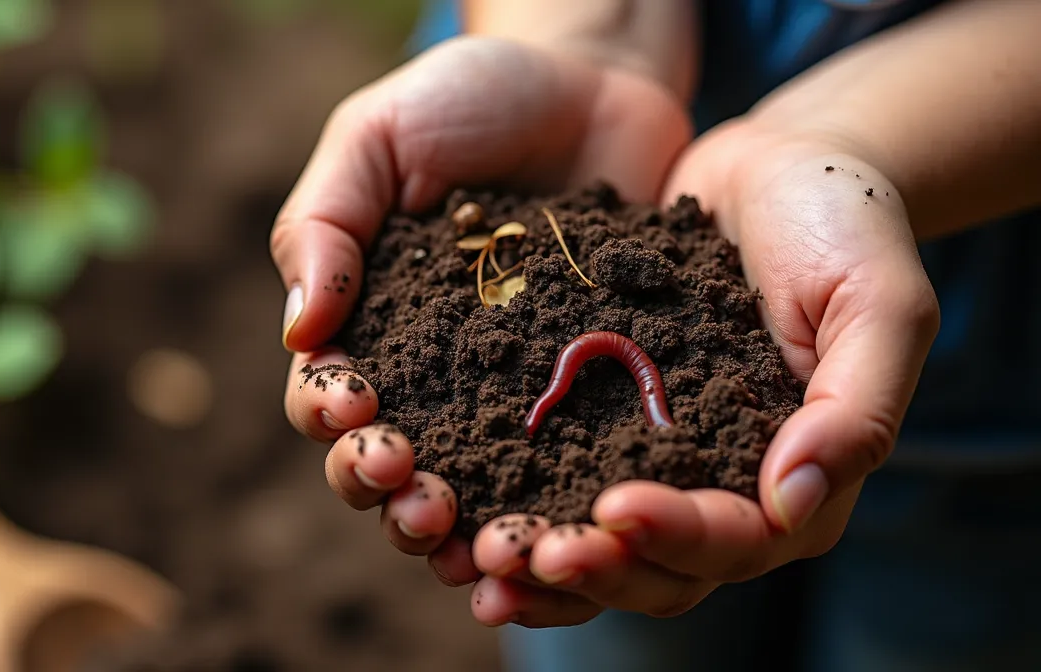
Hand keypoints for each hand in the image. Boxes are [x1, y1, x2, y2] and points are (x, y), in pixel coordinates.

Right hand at [271, 36, 690, 578]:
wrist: (595, 80)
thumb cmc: (469, 97)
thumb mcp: (379, 137)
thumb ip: (325, 223)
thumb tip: (302, 333)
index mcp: (367, 327)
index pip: (326, 398)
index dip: (331, 418)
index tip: (356, 409)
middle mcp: (430, 378)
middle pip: (386, 468)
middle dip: (389, 493)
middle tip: (418, 496)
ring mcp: (509, 394)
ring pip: (467, 490)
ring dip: (460, 530)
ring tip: (478, 543)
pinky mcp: (586, 396)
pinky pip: (562, 472)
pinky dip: (549, 515)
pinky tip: (557, 539)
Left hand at [467, 122, 940, 626]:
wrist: (777, 167)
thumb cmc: (843, 225)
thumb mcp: (879, 301)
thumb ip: (858, 407)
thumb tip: (790, 504)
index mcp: (798, 481)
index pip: (735, 541)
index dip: (675, 538)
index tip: (613, 508)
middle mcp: (721, 489)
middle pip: (654, 570)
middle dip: (589, 570)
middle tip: (516, 553)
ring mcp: (654, 459)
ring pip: (595, 545)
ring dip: (534, 564)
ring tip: (470, 556)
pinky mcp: (600, 421)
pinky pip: (549, 481)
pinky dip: (508, 503)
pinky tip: (446, 498)